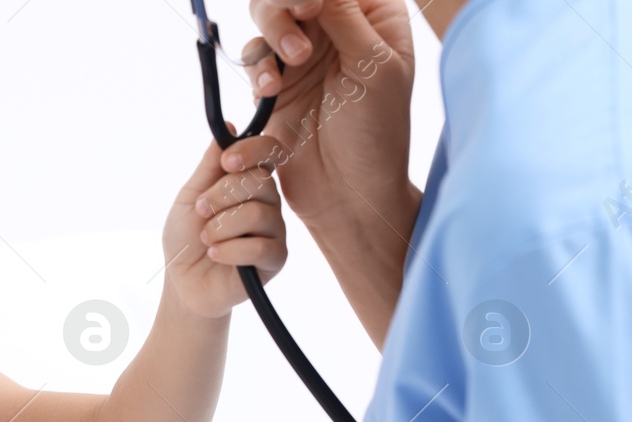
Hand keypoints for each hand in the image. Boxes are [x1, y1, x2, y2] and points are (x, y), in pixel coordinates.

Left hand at [164, 138, 287, 319]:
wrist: (184, 283)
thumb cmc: (186, 239)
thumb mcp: (190, 196)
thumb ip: (209, 165)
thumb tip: (228, 126)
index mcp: (251, 182)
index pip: (268, 152)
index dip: (252, 151)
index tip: (227, 162)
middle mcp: (269, 202)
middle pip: (260, 181)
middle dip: (221, 196)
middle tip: (202, 212)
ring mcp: (275, 230)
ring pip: (257, 213)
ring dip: (220, 227)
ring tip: (207, 240)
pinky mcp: (276, 259)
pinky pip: (259, 246)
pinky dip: (229, 251)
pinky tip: (216, 256)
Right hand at [225, 0, 416, 231]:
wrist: (347, 193)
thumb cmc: (376, 134)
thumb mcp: (373, 68)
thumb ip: (345, 17)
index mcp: (374, 16)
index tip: (311, 5)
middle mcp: (336, 28)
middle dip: (285, 7)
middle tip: (298, 26)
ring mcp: (304, 56)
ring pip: (268, 18)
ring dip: (270, 36)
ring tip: (283, 73)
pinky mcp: (278, 84)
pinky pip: (255, 59)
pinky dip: (256, 68)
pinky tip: (268, 92)